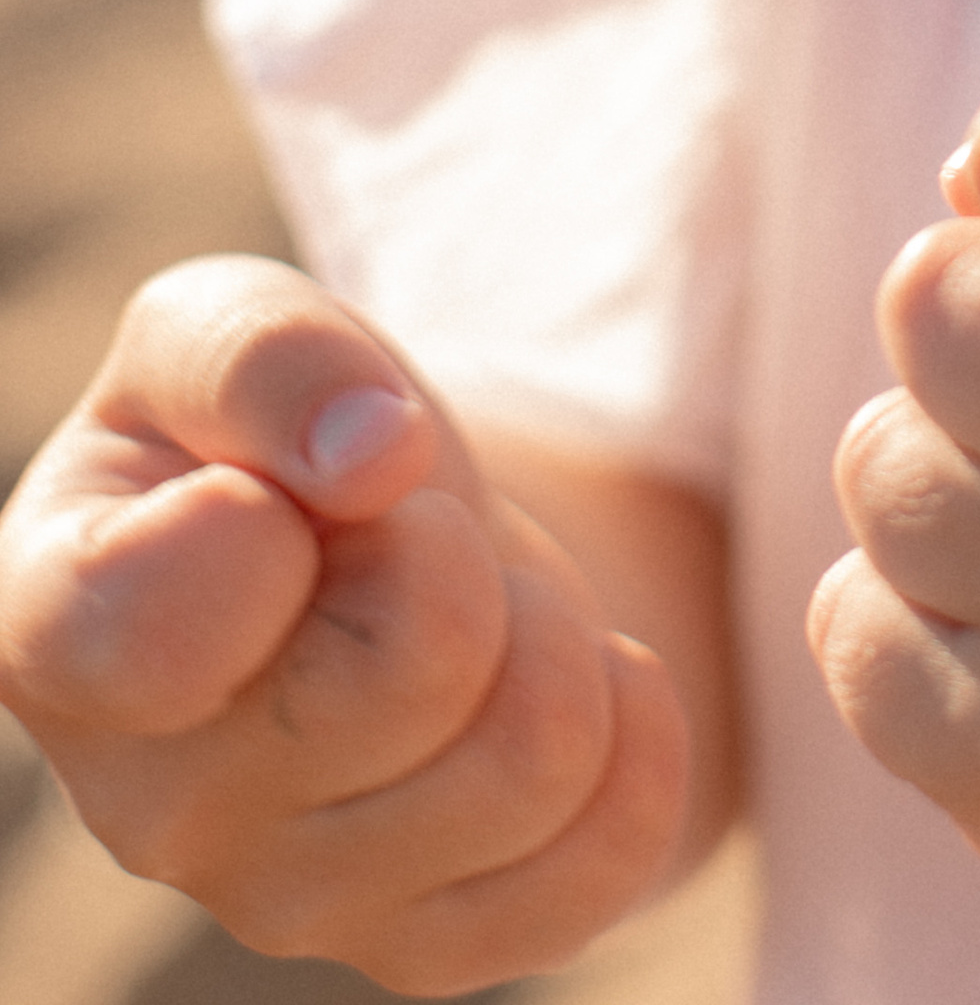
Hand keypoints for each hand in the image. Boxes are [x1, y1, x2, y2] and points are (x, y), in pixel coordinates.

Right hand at [0, 257, 686, 996]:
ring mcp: (289, 902)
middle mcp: (149, 810)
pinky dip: (634, 718)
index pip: (162, 622)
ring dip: (549, 623)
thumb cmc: (272, 429)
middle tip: (401, 530)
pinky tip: (554, 672)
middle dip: (457, 543)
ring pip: (539, 753)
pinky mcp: (424, 947)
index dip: (264, 517)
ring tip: (467, 598)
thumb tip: (373, 457)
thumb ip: (266, 355)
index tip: (278, 487)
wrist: (373, 542)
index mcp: (56, 636)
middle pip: (423, 662)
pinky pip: (615, 846)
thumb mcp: (232, 324)